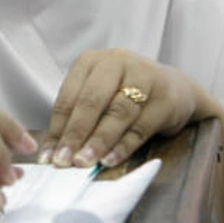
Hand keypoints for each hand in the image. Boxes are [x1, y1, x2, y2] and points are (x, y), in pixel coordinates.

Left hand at [39, 49, 212, 168]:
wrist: (175, 88)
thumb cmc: (126, 93)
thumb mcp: (99, 95)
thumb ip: (78, 118)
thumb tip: (55, 152)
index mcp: (90, 61)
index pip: (68, 98)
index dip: (57, 129)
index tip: (48, 156)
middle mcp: (115, 63)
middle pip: (91, 102)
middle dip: (75, 134)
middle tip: (64, 161)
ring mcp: (143, 77)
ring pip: (116, 113)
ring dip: (98, 141)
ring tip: (84, 161)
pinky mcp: (165, 98)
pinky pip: (140, 126)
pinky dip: (123, 146)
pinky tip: (110, 160)